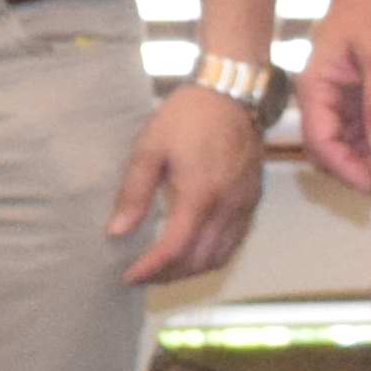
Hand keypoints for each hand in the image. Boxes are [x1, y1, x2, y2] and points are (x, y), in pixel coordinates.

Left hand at [105, 85, 271, 286]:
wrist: (232, 92)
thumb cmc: (188, 116)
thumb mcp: (150, 148)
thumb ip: (134, 192)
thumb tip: (117, 231)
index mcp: (199, 194)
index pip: (175, 249)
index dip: (151, 269)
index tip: (130, 277)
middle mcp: (227, 206)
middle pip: (199, 260)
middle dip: (169, 275)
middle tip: (144, 276)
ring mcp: (244, 204)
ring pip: (221, 256)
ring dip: (192, 270)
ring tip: (165, 269)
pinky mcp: (253, 199)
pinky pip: (235, 240)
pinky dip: (213, 255)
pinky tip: (193, 250)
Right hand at [295, 0, 370, 189]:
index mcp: (314, 85)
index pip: (319, 139)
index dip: (342, 166)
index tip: (370, 184)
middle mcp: (318, 93)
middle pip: (324, 145)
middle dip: (350, 165)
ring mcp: (333, 93)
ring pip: (338, 138)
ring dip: (360, 155)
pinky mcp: (349, 89)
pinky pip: (352, 123)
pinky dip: (368, 138)